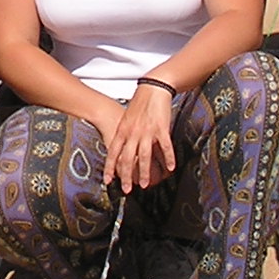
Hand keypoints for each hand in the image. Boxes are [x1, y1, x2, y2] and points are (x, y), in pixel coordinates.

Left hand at [104, 79, 176, 193]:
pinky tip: (170, 168)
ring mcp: (147, 131)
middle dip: (126, 176)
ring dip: (144, 173)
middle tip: (127, 190)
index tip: (108, 181)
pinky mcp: (161, 128)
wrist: (152, 88)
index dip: (110, 168)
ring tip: (144, 185)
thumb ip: (123, 134)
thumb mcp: (126, 119)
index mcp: (123, 130)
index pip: (113, 152)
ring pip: (144, 156)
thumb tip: (119, 148)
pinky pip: (165, 147)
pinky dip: (168, 158)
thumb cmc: (139, 104)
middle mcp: (133, 133)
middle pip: (127, 158)